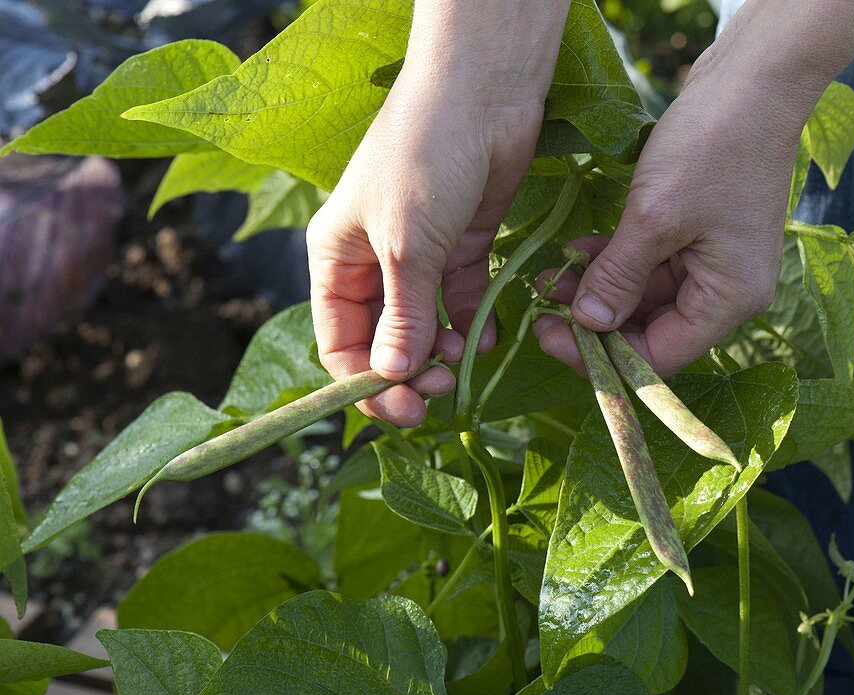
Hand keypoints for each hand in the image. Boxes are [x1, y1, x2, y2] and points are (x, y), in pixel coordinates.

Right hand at [306, 0, 568, 426]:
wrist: (483, 95)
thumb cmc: (425, 160)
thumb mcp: (407, 246)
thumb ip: (403, 317)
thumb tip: (390, 378)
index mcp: (336, 259)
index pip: (339, 342)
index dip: (365, 384)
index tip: (403, 409)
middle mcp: (373, 263)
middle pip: (382, 340)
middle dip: (407, 372)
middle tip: (442, 391)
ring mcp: (419, 256)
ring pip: (424, 326)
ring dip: (442, 353)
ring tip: (465, 361)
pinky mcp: (462, 245)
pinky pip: (461, 301)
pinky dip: (471, 324)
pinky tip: (486, 339)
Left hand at [536, 0, 853, 375]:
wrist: (753, 81)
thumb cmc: (712, 146)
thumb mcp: (655, 216)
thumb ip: (617, 276)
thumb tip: (586, 324)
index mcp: (729, 300)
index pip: (659, 356)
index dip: (601, 355)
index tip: (549, 334)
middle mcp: (726, 293)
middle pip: (652, 331)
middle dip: (596, 322)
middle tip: (542, 309)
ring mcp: (714, 264)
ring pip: (645, 298)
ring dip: (599, 290)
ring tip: (550, 278)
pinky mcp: (699, 237)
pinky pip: (651, 266)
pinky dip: (615, 263)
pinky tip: (576, 252)